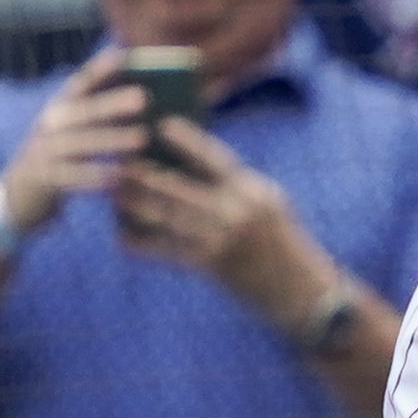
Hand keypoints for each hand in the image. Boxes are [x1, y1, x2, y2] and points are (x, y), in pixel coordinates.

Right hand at [0, 49, 149, 234]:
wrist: (20, 196)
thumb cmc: (64, 159)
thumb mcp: (78, 134)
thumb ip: (103, 117)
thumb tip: (149, 98)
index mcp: (61, 108)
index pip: (81, 83)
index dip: (100, 68)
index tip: (123, 54)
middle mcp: (50, 124)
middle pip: (82, 110)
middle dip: (113, 102)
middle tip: (145, 97)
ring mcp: (42, 150)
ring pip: (77, 142)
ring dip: (110, 139)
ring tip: (142, 139)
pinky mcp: (41, 178)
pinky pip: (69, 176)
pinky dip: (93, 176)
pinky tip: (117, 178)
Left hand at [113, 117, 331, 325]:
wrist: (303, 292)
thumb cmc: (282, 242)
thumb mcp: (269, 205)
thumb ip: (235, 186)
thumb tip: (186, 168)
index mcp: (253, 191)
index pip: (215, 158)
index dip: (187, 140)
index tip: (160, 125)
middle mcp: (237, 212)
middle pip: (179, 188)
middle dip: (144, 176)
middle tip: (118, 165)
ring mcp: (224, 240)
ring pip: (167, 218)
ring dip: (136, 206)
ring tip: (114, 196)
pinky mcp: (213, 267)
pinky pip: (169, 252)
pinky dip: (144, 245)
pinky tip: (123, 239)